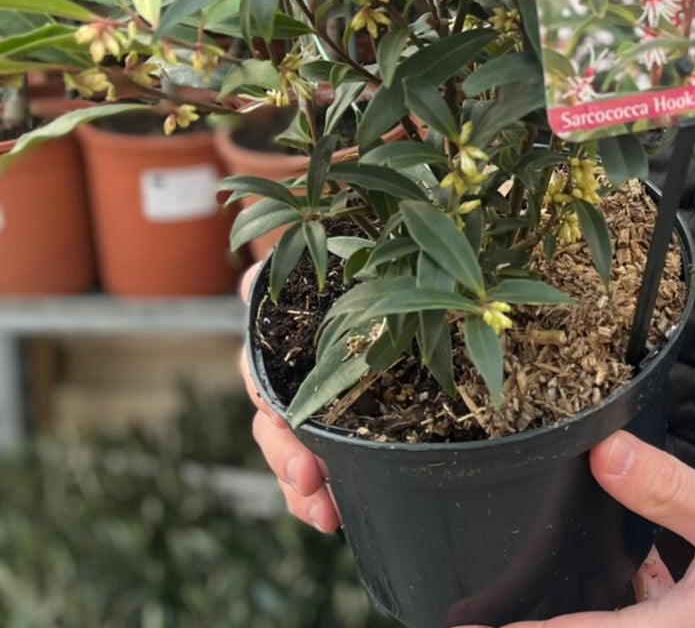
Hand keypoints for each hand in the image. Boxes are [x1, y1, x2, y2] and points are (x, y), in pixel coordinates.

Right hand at [238, 263, 340, 532]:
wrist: (353, 275)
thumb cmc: (324, 270)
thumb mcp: (296, 269)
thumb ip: (270, 276)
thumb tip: (249, 282)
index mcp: (278, 348)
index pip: (263, 383)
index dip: (270, 407)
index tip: (280, 421)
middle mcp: (287, 381)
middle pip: (275, 430)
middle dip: (287, 458)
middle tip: (309, 477)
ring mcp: (310, 408)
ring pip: (292, 456)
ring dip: (301, 488)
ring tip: (324, 512)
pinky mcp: (341, 425)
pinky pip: (322, 468)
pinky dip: (320, 496)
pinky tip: (333, 517)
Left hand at [467, 431, 694, 627]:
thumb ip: (666, 490)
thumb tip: (601, 453)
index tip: (463, 623)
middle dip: (537, 618)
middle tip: (478, 603)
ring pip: (613, 620)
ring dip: (575, 605)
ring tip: (527, 578)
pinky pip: (641, 612)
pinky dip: (615, 593)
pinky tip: (612, 555)